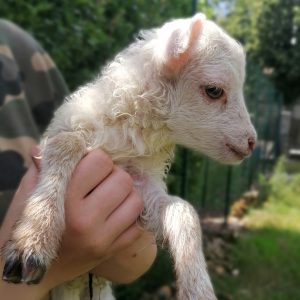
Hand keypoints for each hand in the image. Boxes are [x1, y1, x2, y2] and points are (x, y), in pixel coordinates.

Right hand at [0, 148, 156, 298]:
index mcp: (64, 200)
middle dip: (114, 176)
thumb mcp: (31, 193)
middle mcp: (85, 221)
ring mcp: (102, 239)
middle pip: (123, 179)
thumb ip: (47, 166)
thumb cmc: (29, 225)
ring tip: (109, 199)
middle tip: (101, 183)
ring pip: (136, 199)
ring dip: (125, 195)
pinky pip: (138, 222)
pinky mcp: (113, 251)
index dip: (96, 160)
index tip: (90, 168)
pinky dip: (129, 215)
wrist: (34, 271)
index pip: (100, 161)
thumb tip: (59, 141)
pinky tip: (114, 215)